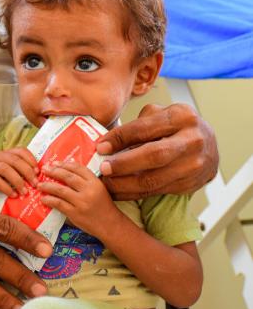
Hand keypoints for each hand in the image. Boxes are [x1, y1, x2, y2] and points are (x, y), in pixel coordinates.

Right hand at [0, 148, 37, 200]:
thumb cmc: (6, 180)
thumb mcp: (16, 172)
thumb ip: (25, 170)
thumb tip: (40, 175)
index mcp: (9, 152)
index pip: (21, 151)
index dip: (31, 160)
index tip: (38, 172)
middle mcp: (0, 155)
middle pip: (15, 160)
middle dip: (27, 172)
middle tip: (35, 184)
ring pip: (6, 170)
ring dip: (18, 181)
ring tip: (25, 192)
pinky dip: (7, 189)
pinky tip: (14, 195)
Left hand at [37, 161, 115, 238]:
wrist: (110, 225)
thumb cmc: (103, 206)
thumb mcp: (98, 189)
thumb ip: (85, 180)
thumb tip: (68, 167)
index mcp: (95, 182)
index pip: (77, 168)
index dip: (64, 164)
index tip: (55, 163)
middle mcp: (88, 190)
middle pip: (67, 177)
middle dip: (53, 171)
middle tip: (44, 170)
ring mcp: (81, 202)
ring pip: (61, 190)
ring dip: (48, 186)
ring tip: (39, 184)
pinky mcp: (75, 213)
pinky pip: (59, 204)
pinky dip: (49, 200)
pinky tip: (43, 198)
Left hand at [97, 103, 218, 199]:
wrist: (207, 143)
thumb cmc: (176, 126)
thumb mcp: (159, 115)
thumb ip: (137, 126)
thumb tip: (107, 143)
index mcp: (182, 117)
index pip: (145, 128)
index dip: (120, 138)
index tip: (101, 147)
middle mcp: (193, 141)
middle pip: (154, 156)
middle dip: (124, 164)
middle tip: (103, 168)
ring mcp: (195, 165)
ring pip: (155, 179)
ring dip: (125, 184)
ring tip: (107, 183)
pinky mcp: (191, 184)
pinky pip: (158, 191)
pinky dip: (135, 193)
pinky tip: (119, 191)